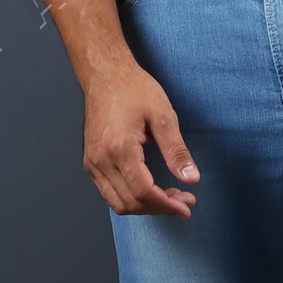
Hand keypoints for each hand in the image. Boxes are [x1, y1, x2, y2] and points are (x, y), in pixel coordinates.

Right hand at [82, 63, 199, 215]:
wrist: (105, 74)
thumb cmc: (133, 89)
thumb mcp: (163, 116)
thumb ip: (177, 151)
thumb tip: (191, 178)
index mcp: (120, 148)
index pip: (144, 192)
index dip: (168, 205)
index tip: (186, 206)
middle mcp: (101, 160)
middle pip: (131, 203)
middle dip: (160, 207)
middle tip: (184, 199)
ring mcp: (92, 162)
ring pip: (118, 203)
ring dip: (145, 206)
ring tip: (169, 197)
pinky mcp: (90, 161)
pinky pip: (108, 192)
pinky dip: (130, 198)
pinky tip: (149, 189)